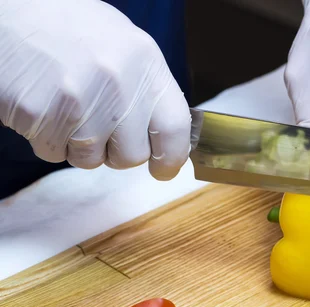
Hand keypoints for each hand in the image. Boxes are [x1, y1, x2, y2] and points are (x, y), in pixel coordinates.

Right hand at [0, 0, 190, 179]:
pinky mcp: (39, 115)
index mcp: (146, 64)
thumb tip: (165, 136)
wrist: (13, 8)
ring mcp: (78, 101)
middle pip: (132, 156)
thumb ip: (147, 91)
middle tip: (99, 126)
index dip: (171, 157)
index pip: (175, 128)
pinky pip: (54, 153)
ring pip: (91, 160)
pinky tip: (45, 105)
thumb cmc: (72, 29)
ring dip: (79, 145)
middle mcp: (118, 84)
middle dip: (117, 152)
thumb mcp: (127, 48)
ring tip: (68, 107)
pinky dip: (49, 139)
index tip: (163, 169)